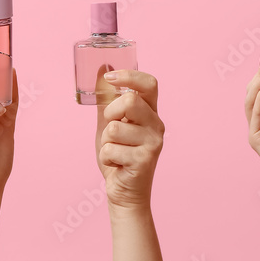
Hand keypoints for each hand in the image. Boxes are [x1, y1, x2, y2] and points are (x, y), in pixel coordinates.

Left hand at [95, 70, 164, 212]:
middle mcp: (156, 125)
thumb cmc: (118, 156)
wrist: (124, 192)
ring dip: (105, 142)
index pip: (149, 84)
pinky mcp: (145, 160)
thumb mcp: (109, 123)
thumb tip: (103, 68)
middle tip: (111, 130)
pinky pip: (111, 149)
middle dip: (110, 113)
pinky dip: (106, 158)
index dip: (129, 76)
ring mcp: (153, 143)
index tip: (110, 77)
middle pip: (130, 101)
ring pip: (115, 128)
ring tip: (115, 152)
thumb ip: (106, 99)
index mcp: (149, 112)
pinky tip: (116, 165)